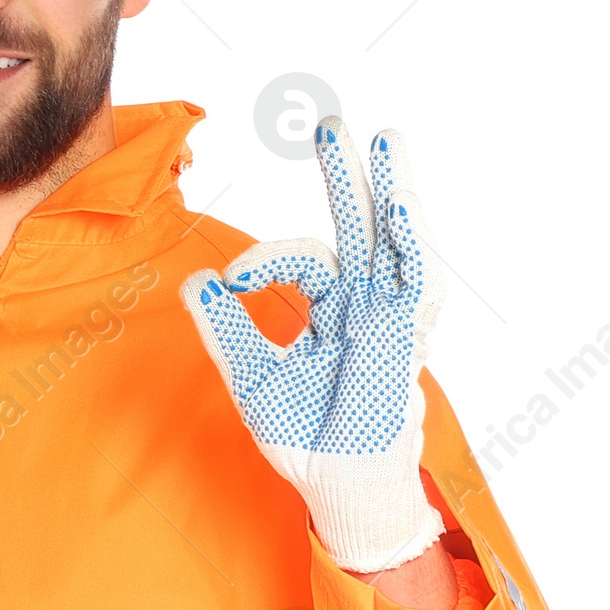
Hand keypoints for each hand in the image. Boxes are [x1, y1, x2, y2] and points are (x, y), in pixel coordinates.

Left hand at [182, 119, 446, 573]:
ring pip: (395, 240)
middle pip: (359, 226)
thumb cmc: (304, 438)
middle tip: (331, 125)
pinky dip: (411, 243)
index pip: (301, 259)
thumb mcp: (251, 378)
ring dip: (392, 189)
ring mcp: (388, 318)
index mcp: (329, 310)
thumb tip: (194, 280)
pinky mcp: (404, 338)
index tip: (230, 280)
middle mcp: (362, 305)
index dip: (263, 259)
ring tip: (387, 138)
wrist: (336, 485)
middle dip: (348, 175)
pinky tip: (401, 207)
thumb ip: (224, 330)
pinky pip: (415, 282)